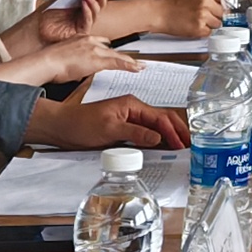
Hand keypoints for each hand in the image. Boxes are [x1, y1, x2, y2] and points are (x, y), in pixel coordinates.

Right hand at [2, 33, 136, 91]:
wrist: (45, 62)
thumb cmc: (49, 63)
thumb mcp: (63, 58)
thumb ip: (73, 60)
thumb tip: (77, 69)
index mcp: (80, 39)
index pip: (99, 42)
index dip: (107, 49)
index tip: (112, 52)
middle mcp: (89, 41)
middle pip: (110, 48)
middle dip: (120, 55)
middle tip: (132, 61)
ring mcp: (94, 49)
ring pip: (116, 55)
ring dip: (129, 61)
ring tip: (139, 66)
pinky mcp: (97, 59)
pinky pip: (118, 62)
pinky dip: (129, 65)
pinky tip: (137, 68)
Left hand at [29, 95, 187, 152]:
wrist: (62, 127)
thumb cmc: (82, 124)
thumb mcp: (110, 129)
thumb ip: (135, 133)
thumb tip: (158, 138)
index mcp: (132, 105)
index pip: (160, 117)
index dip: (173, 131)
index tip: (181, 144)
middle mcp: (133, 109)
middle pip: (162, 119)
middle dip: (177, 131)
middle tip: (188, 145)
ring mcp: (129, 119)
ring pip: (155, 126)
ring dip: (168, 136)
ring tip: (180, 147)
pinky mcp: (124, 128)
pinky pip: (145, 133)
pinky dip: (156, 139)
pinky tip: (161, 147)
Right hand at [168, 0, 229, 40]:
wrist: (158, 13)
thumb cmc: (172, 3)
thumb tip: (222, 2)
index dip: (222, 3)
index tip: (220, 6)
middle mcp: (206, 2)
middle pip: (223, 12)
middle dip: (216, 15)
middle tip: (204, 15)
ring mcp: (203, 15)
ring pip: (218, 23)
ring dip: (210, 24)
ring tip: (197, 20)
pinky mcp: (199, 28)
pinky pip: (209, 32)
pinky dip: (203, 32)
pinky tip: (193, 26)